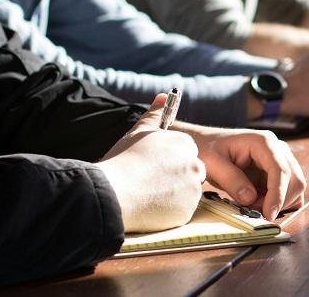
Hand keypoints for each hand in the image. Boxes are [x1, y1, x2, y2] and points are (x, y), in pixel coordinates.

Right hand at [95, 94, 205, 232]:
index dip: (168, 161)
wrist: (113, 193)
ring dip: (173, 194)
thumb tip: (164, 96)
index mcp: (185, 144)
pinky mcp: (187, 212)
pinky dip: (169, 211)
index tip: (153, 166)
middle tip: (150, 182)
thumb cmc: (123, 160)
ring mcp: (192, 190)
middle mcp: (194, 165)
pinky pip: (181, 212)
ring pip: (187, 192)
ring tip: (147, 194)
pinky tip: (150, 207)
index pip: (186, 152)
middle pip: (191, 172)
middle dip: (175, 177)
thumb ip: (154, 114)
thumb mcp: (138, 132)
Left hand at [182, 127, 306, 220]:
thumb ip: (231, 180)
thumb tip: (250, 198)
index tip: (268, 214)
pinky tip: (260, 203)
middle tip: (254, 211)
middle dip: (279, 201)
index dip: (278, 194)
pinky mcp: (278, 172)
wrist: (206, 144)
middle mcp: (278, 149)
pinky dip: (279, 202)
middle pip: (295, 179)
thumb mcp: (212, 164)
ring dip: (278, 203)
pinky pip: (288, 191)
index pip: (280, 170)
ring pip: (295, 187)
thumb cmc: (208, 149)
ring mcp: (280, 160)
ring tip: (252, 205)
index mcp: (263, 142)